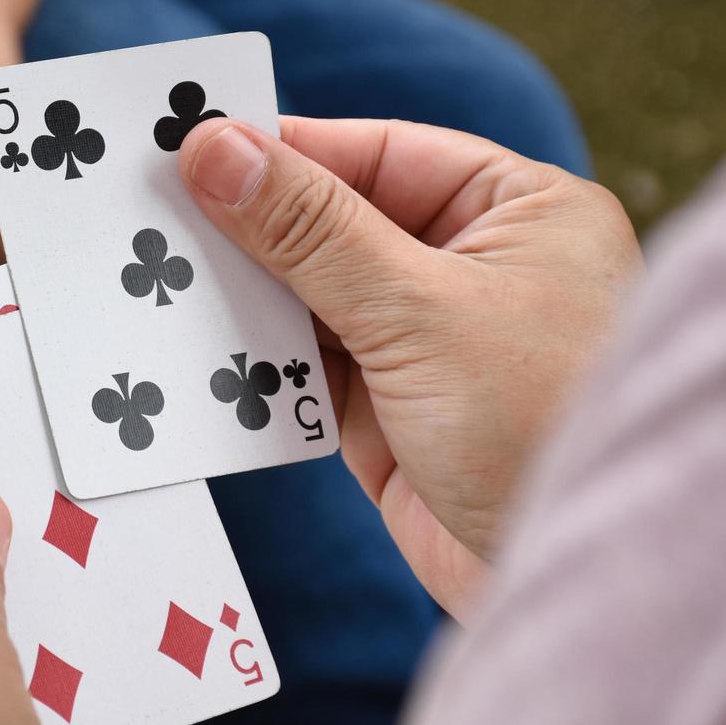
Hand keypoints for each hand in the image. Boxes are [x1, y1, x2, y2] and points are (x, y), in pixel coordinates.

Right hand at [180, 117, 640, 616]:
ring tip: (161, 281)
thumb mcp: (418, 307)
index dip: (282, 150)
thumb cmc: (543, 422)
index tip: (190, 144)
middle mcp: (472, 267)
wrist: (571, 580)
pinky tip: (198, 348)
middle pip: (334, 222)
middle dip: (252, 226)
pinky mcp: (387, 411)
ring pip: (310, 297)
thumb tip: (216, 150)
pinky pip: (301, 367)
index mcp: (517, 210)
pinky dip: (255, 362)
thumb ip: (309, 229)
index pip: (376, 154)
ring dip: (245, 298)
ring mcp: (426, 342)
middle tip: (155, 213)